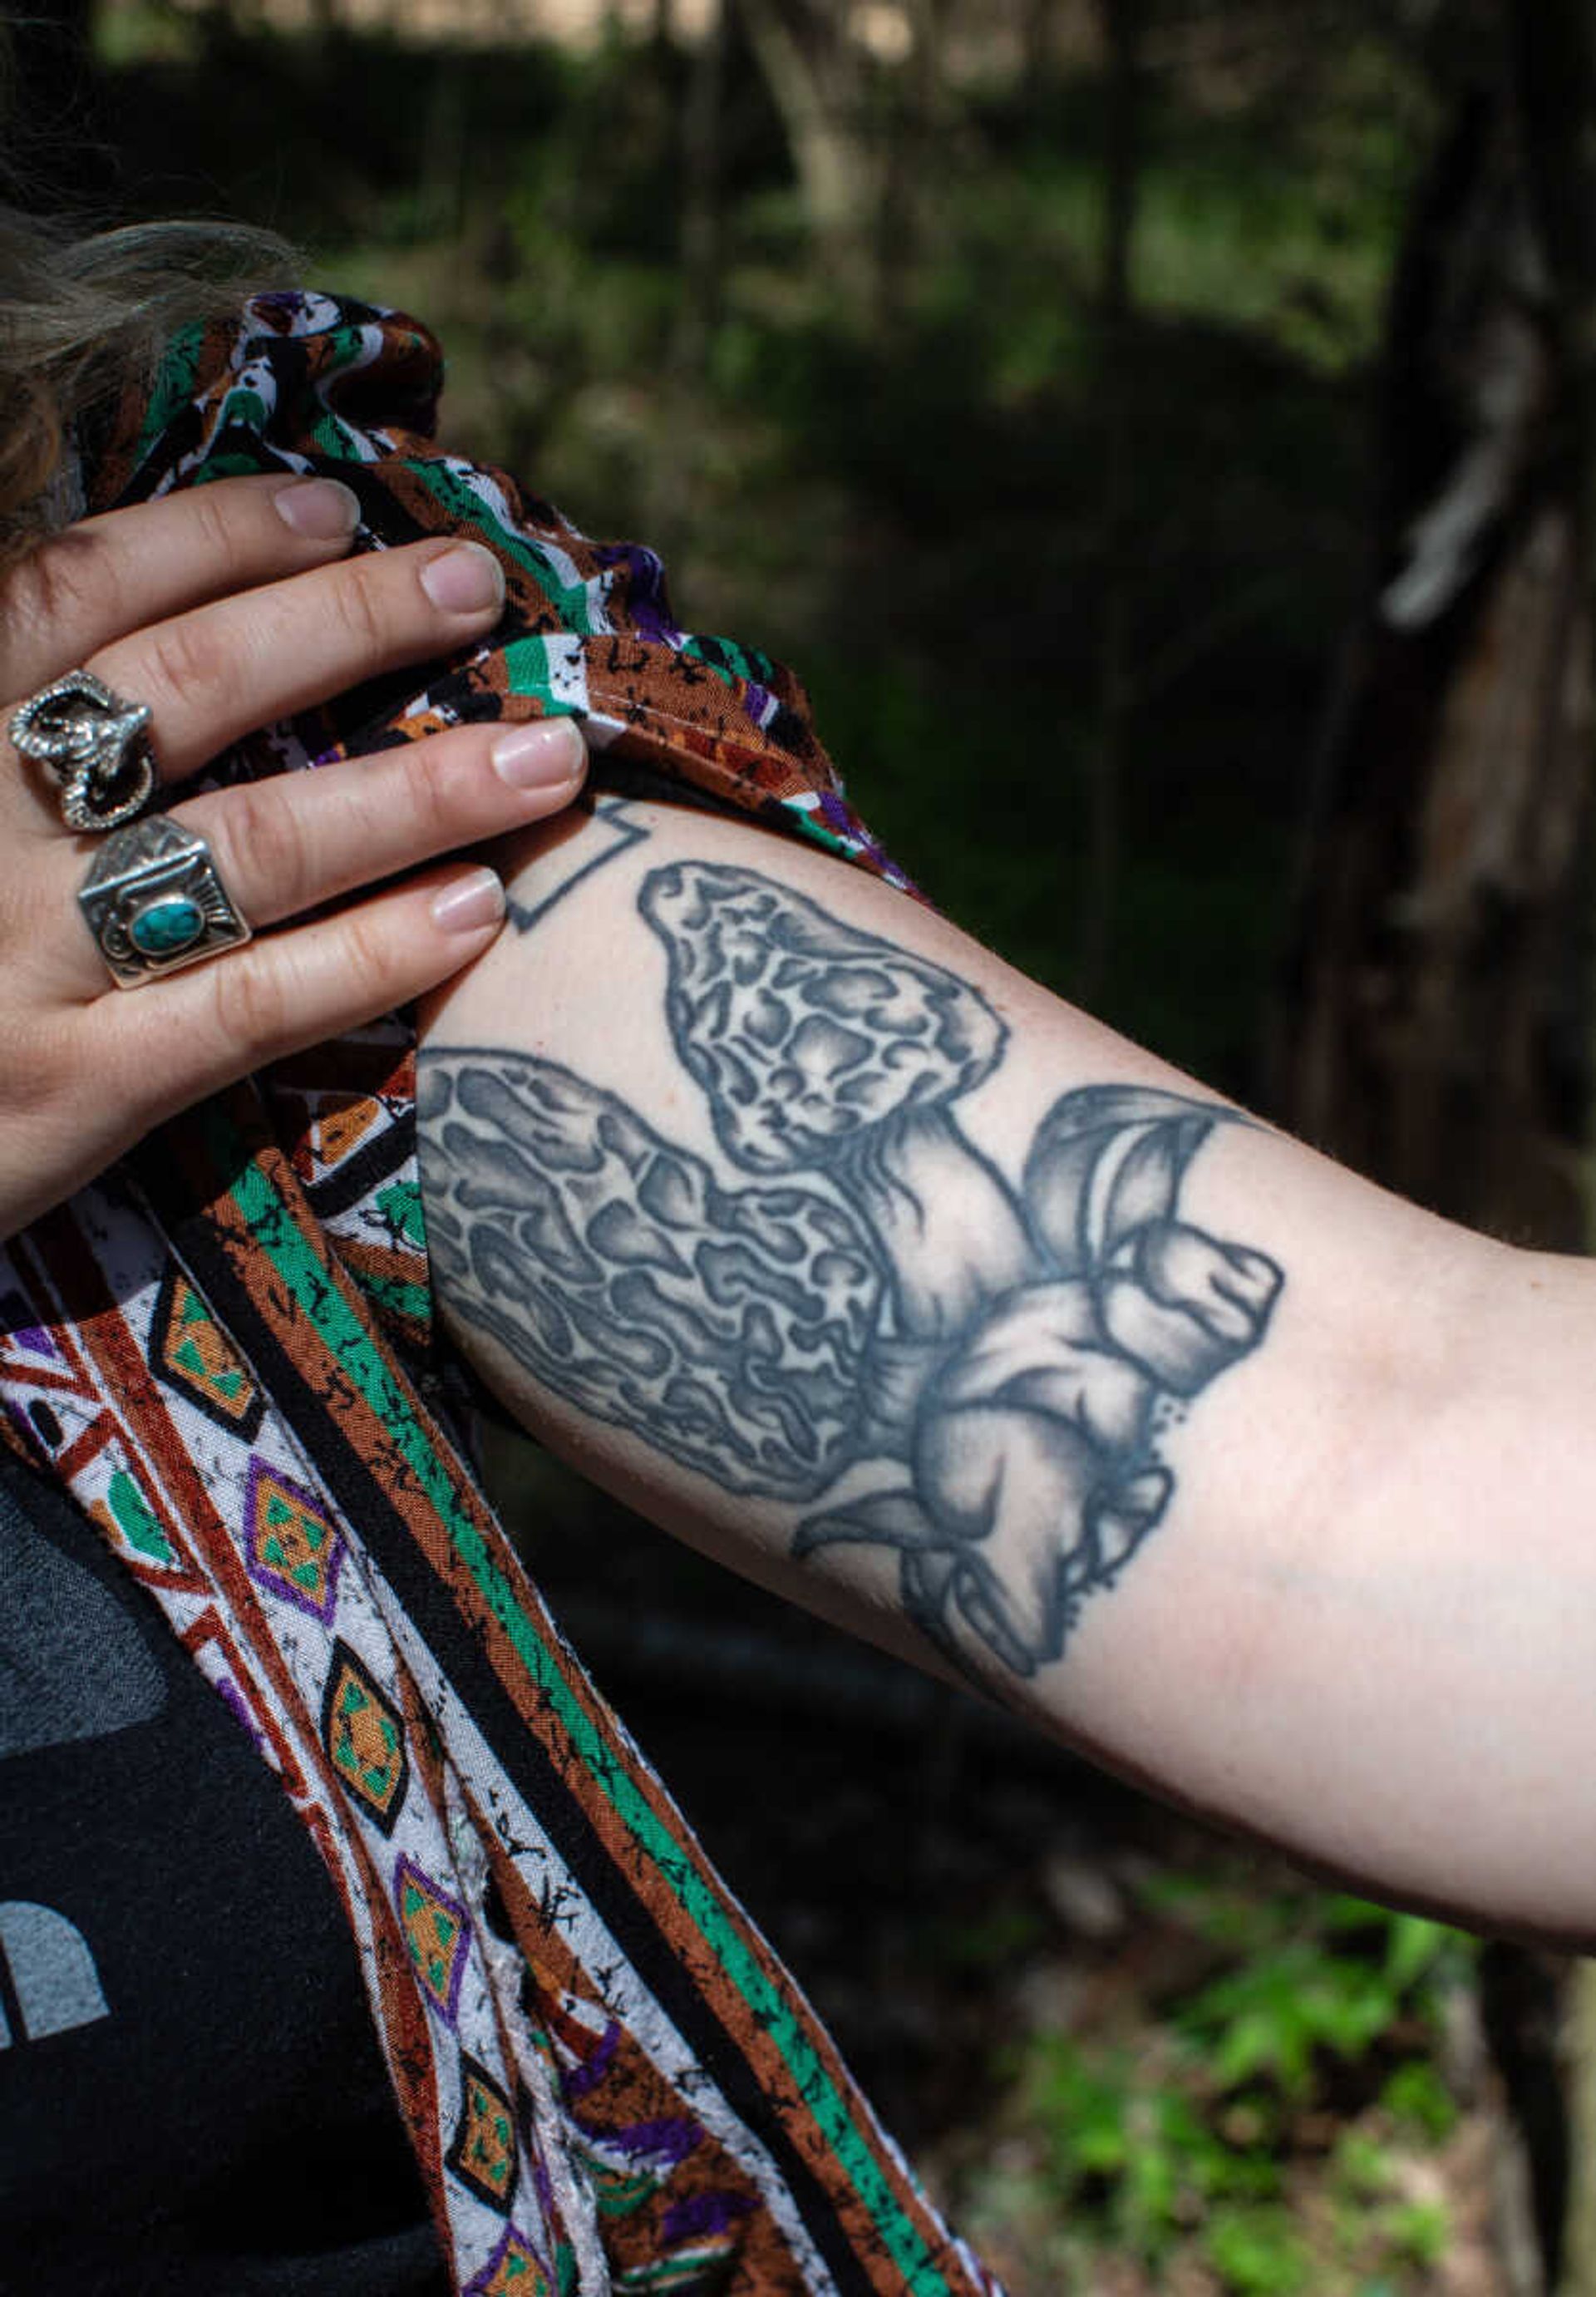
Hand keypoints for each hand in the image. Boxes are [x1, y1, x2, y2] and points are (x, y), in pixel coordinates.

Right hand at [0, 472, 586, 1240]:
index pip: (75, 589)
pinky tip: (476, 910)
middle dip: (349, 624)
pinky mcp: (68, 1089)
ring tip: (546, 757)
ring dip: (412, 789)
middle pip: (188, 688)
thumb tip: (139, 641)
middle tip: (475, 585)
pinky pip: (245, 1004)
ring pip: (244, 844)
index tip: (335, 509)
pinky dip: (369, 955)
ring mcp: (22, 956)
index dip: (215, 536)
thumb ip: (11, 719)